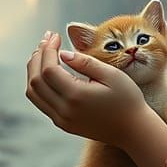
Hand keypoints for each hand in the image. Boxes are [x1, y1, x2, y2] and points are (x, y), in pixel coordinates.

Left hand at [25, 32, 148, 146]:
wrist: (133, 130)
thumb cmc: (127, 100)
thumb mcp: (112, 75)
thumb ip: (86, 62)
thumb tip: (63, 53)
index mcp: (76, 96)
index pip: (48, 69)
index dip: (48, 49)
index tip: (55, 35)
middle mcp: (64, 110)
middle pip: (35, 81)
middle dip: (38, 57)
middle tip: (47, 40)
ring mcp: (61, 120)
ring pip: (33, 93)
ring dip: (33, 71)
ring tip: (43, 53)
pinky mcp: (63, 124)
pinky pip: (41, 102)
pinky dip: (39, 84)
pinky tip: (47, 71)